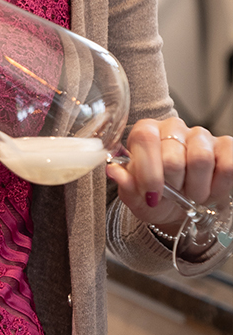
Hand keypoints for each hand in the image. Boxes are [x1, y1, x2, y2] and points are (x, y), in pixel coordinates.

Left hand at [107, 117, 232, 234]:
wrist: (183, 208)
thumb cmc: (156, 197)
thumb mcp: (136, 198)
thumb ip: (126, 185)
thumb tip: (113, 171)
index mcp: (146, 132)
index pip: (144, 139)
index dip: (149, 172)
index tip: (152, 196)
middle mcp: (173, 126)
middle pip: (173, 156)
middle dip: (174, 186)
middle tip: (175, 196)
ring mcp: (201, 134)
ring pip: (201, 158)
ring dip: (197, 188)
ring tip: (192, 195)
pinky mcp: (225, 146)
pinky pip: (228, 164)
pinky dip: (220, 185)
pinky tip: (211, 189)